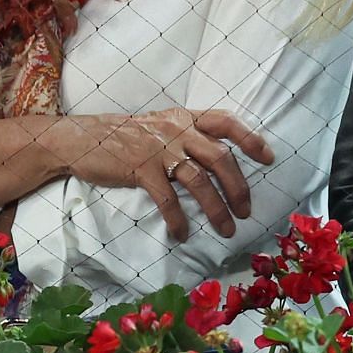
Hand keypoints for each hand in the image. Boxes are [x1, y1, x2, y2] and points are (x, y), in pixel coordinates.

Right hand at [58, 109, 274, 241]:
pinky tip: (182, 233)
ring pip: (199, 181)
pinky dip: (178, 219)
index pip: (227, 121)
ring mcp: (160, 150)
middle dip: (239, 187)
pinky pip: (167, 199)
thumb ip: (189, 135)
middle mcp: (178, 130)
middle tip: (246, 210)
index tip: (268, 158)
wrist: (83, 139)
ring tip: (226, 229)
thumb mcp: (163, 124)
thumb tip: (221, 158)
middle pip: (221, 158)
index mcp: (186, 118)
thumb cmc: (128, 136)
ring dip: (216, 208)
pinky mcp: (141, 170)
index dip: (251, 138)